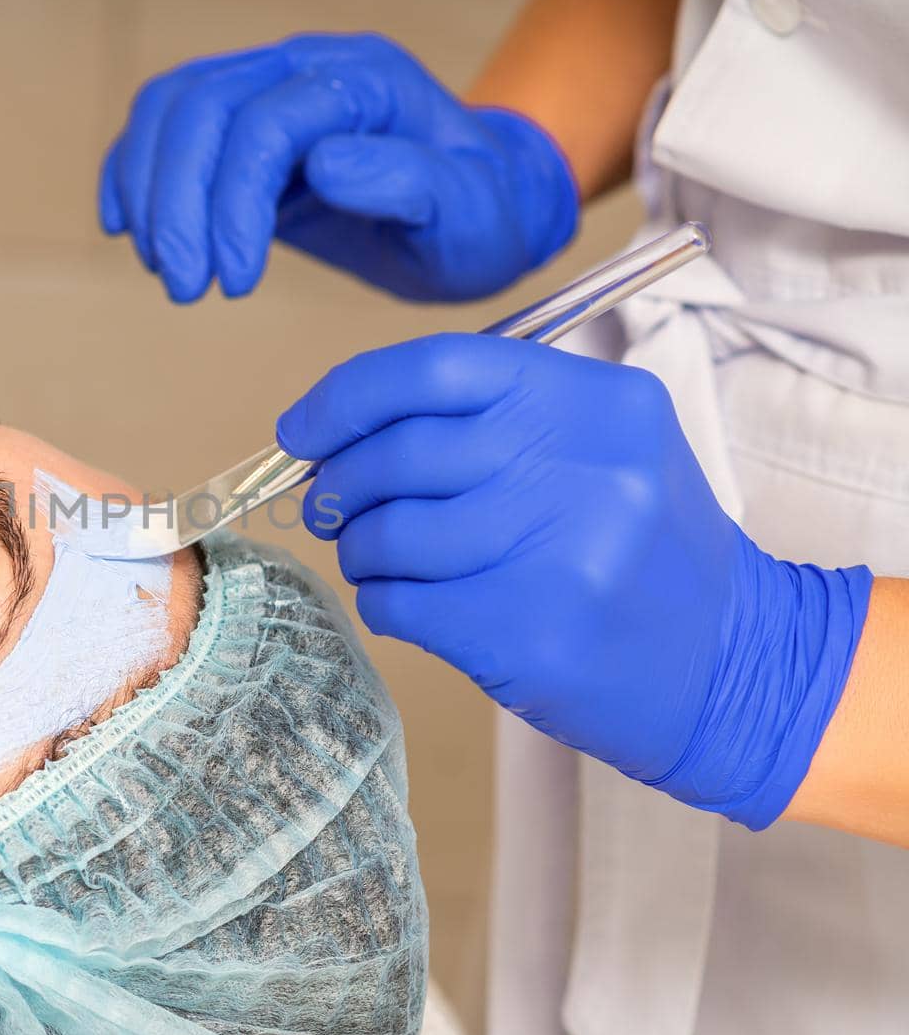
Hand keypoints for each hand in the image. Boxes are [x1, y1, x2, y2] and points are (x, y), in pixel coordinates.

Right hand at [98, 34, 578, 302]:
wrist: (479, 206)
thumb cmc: (479, 214)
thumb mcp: (469, 212)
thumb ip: (408, 181)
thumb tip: (326, 163)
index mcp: (366, 83)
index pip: (267, 123)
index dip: (234, 203)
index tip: (235, 281)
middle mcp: (307, 69)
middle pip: (204, 108)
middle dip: (179, 204)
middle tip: (184, 287)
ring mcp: (268, 87)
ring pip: (171, 109)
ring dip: (150, 192)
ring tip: (166, 270)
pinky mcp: (240, 123)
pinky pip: (163, 124)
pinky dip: (134, 172)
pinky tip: (129, 228)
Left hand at [276, 334, 873, 828]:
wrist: (735, 666)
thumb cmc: (644, 547)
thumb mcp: (602, 447)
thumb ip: (492, 420)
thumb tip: (343, 425)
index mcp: (596, 402)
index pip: (435, 367)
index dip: (346, 396)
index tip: (299, 430)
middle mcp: (581, 468)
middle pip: (398, 453)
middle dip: (339, 482)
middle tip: (332, 503)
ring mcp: (558, 555)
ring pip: (388, 533)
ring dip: (360, 549)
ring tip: (377, 558)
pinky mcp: (528, 633)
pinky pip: (399, 603)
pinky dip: (382, 601)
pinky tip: (408, 602)